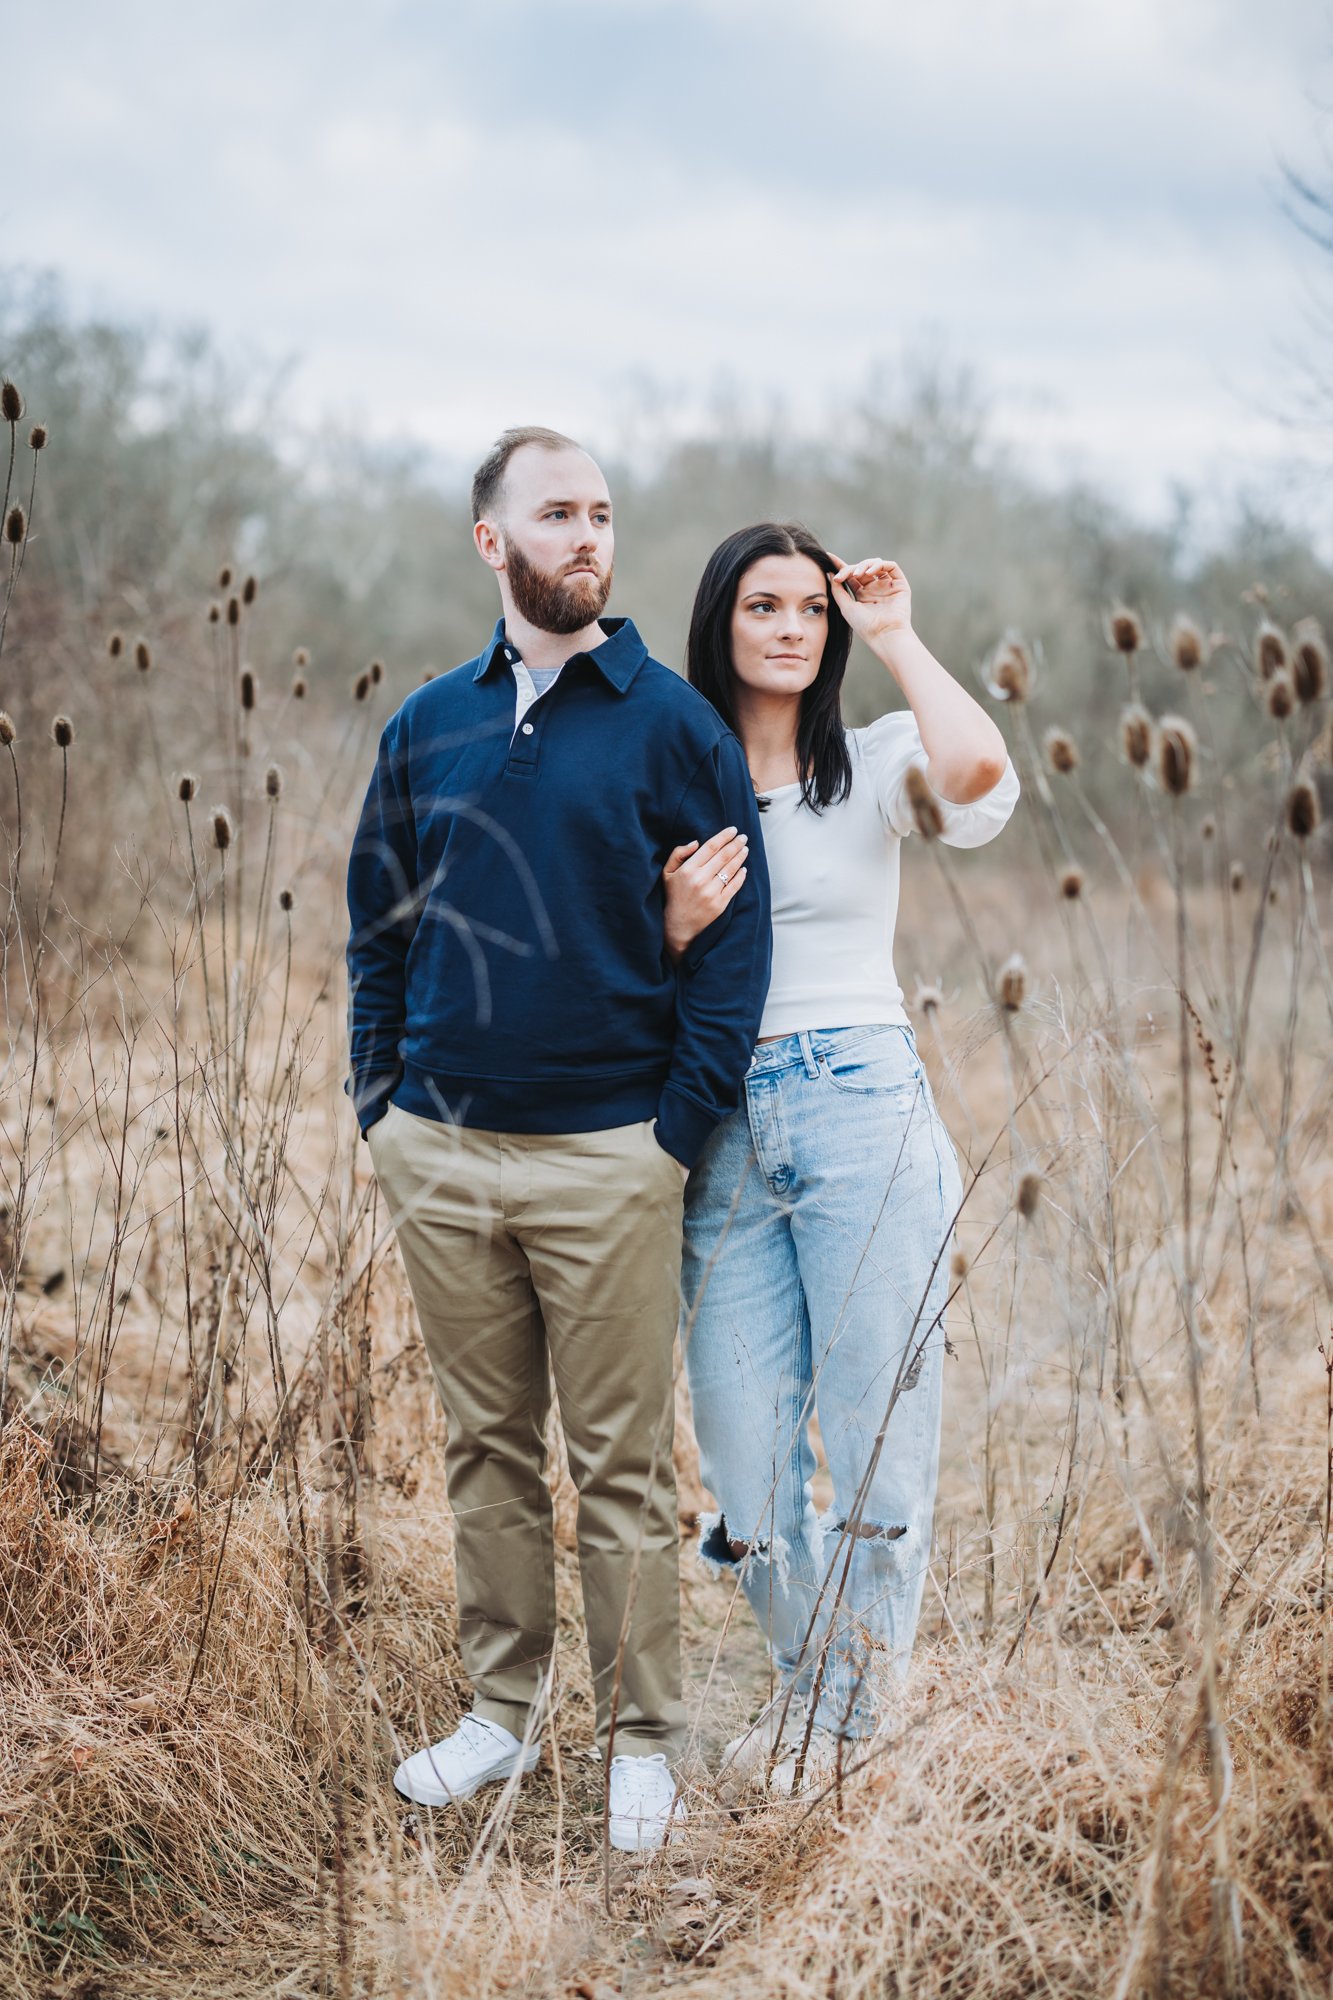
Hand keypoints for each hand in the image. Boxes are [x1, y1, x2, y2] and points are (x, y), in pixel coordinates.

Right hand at [662, 825, 748, 961]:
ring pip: (731, 869)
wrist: (677, 925)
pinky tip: (744, 868)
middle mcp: (701, 880)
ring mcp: (711, 893)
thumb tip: (696, 842)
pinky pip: (734, 886)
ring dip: (740, 856)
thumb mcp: (667, 872)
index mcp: (688, 870)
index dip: (723, 836)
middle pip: (724, 856)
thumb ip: (678, 854)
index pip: (710, 847)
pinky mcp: (720, 904)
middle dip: (736, 844)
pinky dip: (741, 875)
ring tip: (745, 848)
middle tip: (743, 836)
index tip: (732, 830)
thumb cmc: (673, 895)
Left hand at [828, 556, 912, 642]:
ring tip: (857, 574)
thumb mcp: (846, 607)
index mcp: (862, 595)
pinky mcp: (900, 585)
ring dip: (864, 565)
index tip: (829, 557)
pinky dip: (879, 565)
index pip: (851, 576)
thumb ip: (837, 590)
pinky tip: (869, 572)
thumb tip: (829, 573)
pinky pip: (891, 566)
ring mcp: (888, 586)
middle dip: (850, 568)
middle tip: (841, 575)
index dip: (841, 565)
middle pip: (862, 569)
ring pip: (875, 564)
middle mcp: (875, 589)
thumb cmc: (865, 626)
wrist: (885, 634)